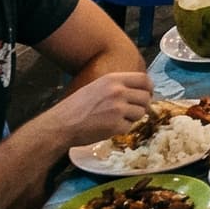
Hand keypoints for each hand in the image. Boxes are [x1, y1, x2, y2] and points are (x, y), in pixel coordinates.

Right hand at [32, 70, 156, 148]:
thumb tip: (139, 90)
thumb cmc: (75, 107)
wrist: (61, 124)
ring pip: (140, 113)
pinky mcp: (116, 125)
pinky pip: (129, 127)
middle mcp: (118, 91)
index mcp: (113, 79)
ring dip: (132, 118)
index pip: (144, 79)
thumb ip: (117, 86)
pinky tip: (109, 128)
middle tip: (133, 111)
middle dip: (142, 105)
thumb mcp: (97, 87)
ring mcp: (118, 108)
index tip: (148, 94)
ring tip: (116, 119)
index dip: (149, 88)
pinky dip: (122, 129)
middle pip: (146, 97)